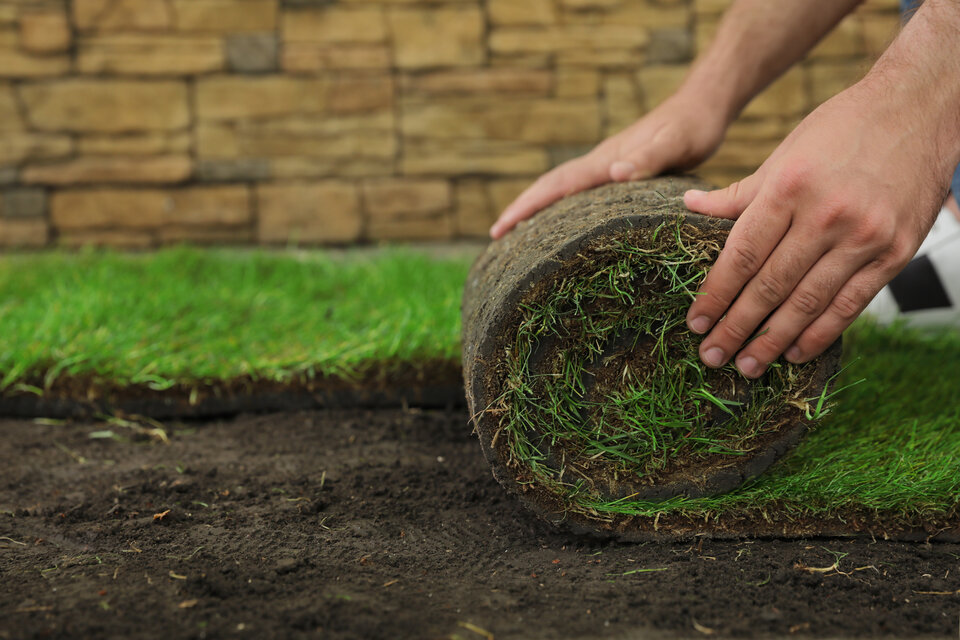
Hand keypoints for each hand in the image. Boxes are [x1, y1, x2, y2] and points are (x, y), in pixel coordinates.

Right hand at [489, 91, 728, 238]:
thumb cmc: (692, 128)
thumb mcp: (675, 145)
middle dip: (521, 210)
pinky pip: (581, 193)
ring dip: (537, 209)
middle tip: (495, 236)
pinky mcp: (618, 172)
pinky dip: (563, 208)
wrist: (702, 106)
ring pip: (562, 190)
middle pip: (550, 187)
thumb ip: (647, 159)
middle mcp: (600, 164)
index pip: (557, 186)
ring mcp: (607, 167)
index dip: (527, 206)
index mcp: (605, 161)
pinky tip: (565, 223)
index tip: (500, 227)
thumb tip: (614, 173)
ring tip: (518, 235)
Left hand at [683, 79, 950, 377]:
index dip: (715, 294)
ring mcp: (863, 236)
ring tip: (746, 366)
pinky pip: (850, 303)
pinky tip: (795, 352)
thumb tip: (690, 207)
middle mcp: (825, 215)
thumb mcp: (784, 153)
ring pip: (808, 302)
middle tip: (711, 356)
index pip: (741, 255)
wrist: (920, 108)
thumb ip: (739, 193)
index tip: (695, 322)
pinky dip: (821, 332)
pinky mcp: (894, 251)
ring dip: (773, 340)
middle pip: (769, 285)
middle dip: (736, 327)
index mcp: (789, 187)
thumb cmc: (843, 128)